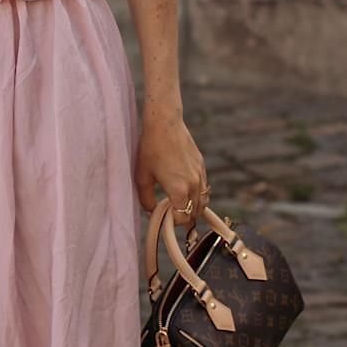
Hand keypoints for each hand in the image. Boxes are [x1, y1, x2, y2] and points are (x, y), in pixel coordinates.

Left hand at [135, 104, 208, 221]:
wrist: (165, 124)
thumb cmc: (150, 149)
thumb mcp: (142, 177)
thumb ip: (146, 199)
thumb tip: (150, 212)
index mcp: (179, 190)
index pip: (182, 218)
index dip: (172, 222)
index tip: (164, 218)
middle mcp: (193, 184)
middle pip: (195, 212)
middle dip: (184, 217)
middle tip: (170, 214)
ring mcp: (200, 175)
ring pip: (203, 202)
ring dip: (193, 208)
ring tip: (180, 206)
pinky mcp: (202, 166)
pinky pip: (205, 188)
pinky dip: (198, 195)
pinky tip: (186, 192)